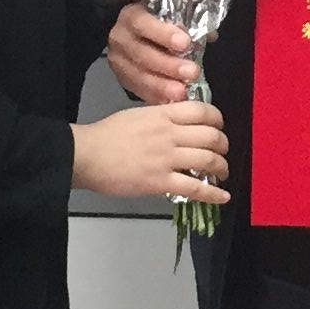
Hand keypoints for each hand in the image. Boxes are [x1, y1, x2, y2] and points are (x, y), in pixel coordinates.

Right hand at [72, 99, 229, 206]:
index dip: (217, 119)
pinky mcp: (160, 181)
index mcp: (163, 115)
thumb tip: (177, 123)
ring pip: (208, 160)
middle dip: (223, 145)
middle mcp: (169, 134)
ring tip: (221, 173)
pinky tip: (221, 197)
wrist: (86, 155)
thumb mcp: (137, 115)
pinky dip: (213, 194)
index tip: (218, 126)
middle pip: (211, 136)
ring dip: (221, 168)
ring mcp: (166, 158)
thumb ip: (161, 117)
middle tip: (221, 152)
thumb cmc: (106, 135)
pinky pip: (195, 188)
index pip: (202, 111)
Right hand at [105, 1, 196, 106]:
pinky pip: (138, 90)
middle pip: (141, 54)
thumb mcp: (169, 13)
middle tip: (192, 72)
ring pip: (138, 76)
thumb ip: (189, 21)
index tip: (185, 43)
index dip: (163, 34)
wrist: (134, 33)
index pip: (143, 23)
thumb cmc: (157, 21)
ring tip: (183, 92)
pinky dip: (155, 97)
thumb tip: (210, 36)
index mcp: (131, 16)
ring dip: (162, 86)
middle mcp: (120, 38)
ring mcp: (119, 61)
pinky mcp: (123, 79)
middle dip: (168, 65)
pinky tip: (171, 102)